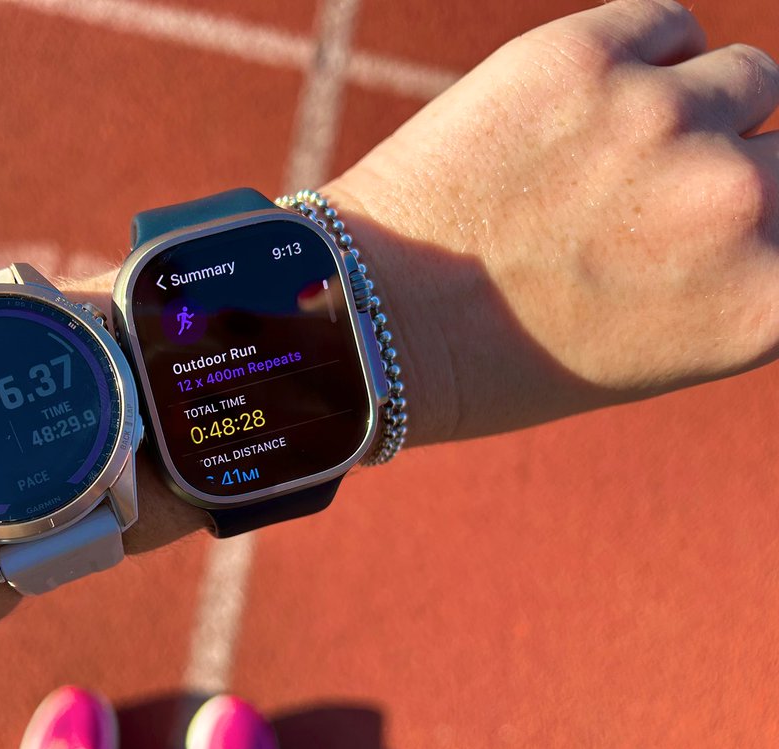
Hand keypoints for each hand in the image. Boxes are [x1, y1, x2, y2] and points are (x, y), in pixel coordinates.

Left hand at [327, 0, 778, 442]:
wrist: (364, 322)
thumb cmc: (499, 360)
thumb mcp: (657, 346)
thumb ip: (736, 273)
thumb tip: (769, 205)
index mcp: (763, 303)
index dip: (772, 226)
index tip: (740, 221)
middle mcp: (737, 202)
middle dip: (745, 170)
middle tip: (657, 201)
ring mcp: (663, 118)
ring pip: (745, 76)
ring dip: (695, 109)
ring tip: (612, 155)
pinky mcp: (586, 55)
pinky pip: (669, 24)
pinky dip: (643, 55)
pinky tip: (586, 103)